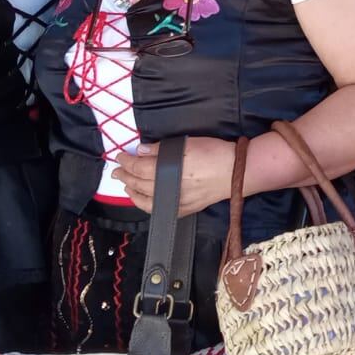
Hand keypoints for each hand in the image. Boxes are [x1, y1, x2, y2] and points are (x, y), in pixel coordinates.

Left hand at [113, 137, 234, 215]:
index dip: (127, 161)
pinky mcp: (184, 209)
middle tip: (117, 169)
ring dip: (132, 190)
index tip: (119, 156)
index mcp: (172, 169)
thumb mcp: (189, 143)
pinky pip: (158, 210)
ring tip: (125, 183)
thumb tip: (141, 151)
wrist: (237, 172)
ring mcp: (177, 202)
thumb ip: (163, 149)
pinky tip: (141, 198)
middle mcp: (171, 188)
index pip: (140, 167)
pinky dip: (145, 205)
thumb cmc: (215, 153)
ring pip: (146, 199)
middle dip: (125, 175)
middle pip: (140, 183)